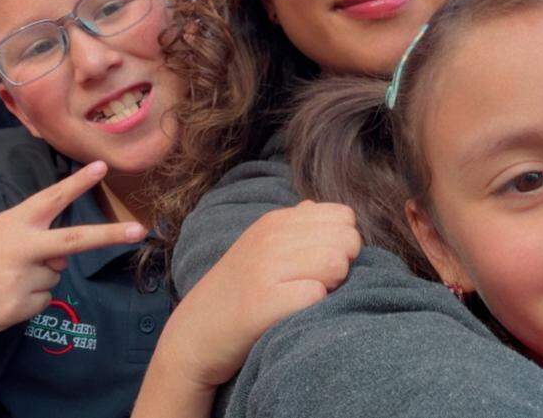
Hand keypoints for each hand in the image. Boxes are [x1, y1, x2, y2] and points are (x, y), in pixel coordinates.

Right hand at [0, 161, 146, 337]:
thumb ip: (35, 241)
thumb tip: (64, 261)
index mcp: (15, 223)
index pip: (51, 198)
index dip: (77, 182)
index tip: (102, 166)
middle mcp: (21, 247)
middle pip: (74, 240)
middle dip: (109, 235)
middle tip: (138, 231)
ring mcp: (19, 278)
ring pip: (55, 277)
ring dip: (39, 279)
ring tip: (5, 279)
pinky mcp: (15, 307)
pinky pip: (42, 302)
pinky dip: (28, 302)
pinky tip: (3, 297)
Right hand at [163, 201, 361, 387]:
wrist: (194, 336)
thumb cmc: (236, 293)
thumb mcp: (258, 246)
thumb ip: (291, 226)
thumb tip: (314, 206)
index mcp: (274, 221)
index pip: (344, 216)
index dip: (342, 243)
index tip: (321, 263)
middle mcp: (270, 237)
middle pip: (347, 239)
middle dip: (343, 265)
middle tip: (317, 284)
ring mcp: (265, 267)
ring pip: (337, 264)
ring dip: (332, 286)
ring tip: (306, 298)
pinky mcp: (263, 302)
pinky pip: (316, 296)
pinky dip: (314, 308)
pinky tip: (293, 314)